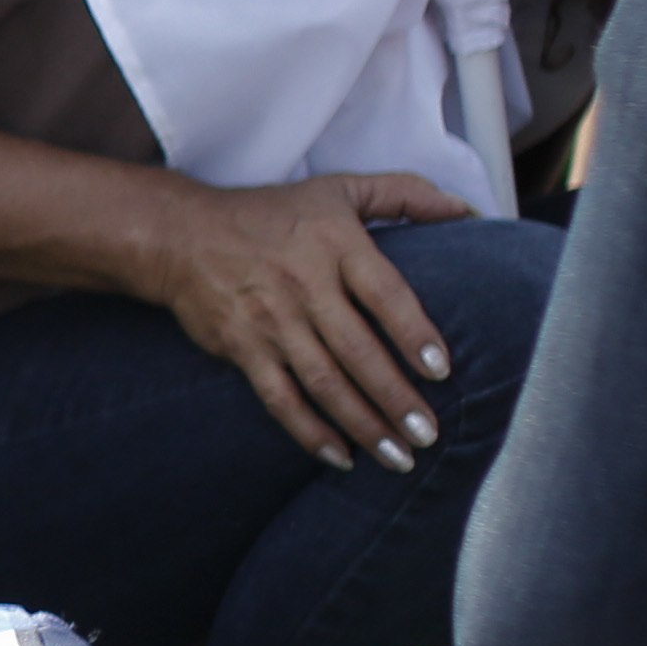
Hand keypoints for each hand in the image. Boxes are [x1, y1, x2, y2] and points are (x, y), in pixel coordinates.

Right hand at [144, 169, 471, 470]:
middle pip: (357, 351)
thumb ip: (404, 194)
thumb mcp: (337, 189)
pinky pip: (280, 398)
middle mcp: (303, 286)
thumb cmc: (269, 214)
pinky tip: (341, 456)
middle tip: (429, 433)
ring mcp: (270, 322)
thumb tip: (466, 210)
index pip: (384, 294)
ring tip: (399, 457)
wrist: (179, 235)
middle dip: (395, 398)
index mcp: (334, 245)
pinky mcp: (242, 349)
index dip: (413, 333)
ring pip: (323, 383)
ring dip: (363, 424)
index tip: (441, 369)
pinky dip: (309, 431)